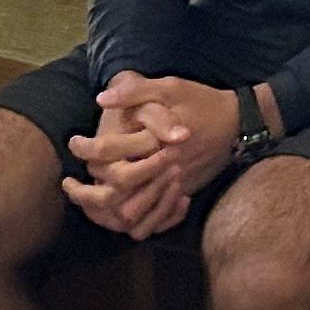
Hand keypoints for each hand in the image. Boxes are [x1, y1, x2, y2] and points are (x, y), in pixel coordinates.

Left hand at [63, 73, 234, 233]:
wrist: (238, 123)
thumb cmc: (202, 101)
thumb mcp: (171, 86)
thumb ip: (136, 91)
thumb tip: (102, 99)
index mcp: (152, 140)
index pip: (108, 151)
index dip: (85, 148)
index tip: (74, 143)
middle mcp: (160, 167)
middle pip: (113, 194)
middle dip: (86, 193)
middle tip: (70, 185)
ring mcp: (172, 185)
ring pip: (131, 214)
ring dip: (106, 213)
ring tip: (88, 201)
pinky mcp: (181, 193)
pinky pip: (154, 221)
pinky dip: (135, 223)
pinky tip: (119, 212)